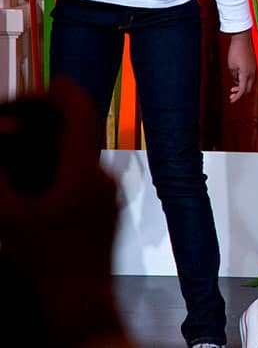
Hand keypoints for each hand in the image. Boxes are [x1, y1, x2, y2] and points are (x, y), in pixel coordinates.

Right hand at [0, 83, 131, 345]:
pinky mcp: (108, 209)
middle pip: (77, 129)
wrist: (81, 308)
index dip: (56, 90)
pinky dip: (59, 169)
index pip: (79, 108)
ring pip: (80, 153)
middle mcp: (105, 176)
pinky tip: (33, 183)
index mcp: (85, 170)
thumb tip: (0, 138)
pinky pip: (85, 175)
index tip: (37, 86)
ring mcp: (111, 194)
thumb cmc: (48, 269)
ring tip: (18, 154)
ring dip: (49, 147)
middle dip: (44, 122)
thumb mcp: (6, 215)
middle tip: (16, 122)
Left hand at [226, 29, 256, 102]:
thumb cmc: (235, 52)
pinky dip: (244, 81)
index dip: (237, 97)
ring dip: (242, 87)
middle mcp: (252, 73)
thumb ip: (234, 76)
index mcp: (246, 74)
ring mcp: (254, 69)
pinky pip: (250, 77)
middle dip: (240, 93)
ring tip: (232, 88)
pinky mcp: (253, 65)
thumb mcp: (231, 66)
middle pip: (248, 89)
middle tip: (231, 95)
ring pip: (250, 83)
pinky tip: (237, 79)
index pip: (242, 90)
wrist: (242, 39)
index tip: (231, 101)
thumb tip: (236, 81)